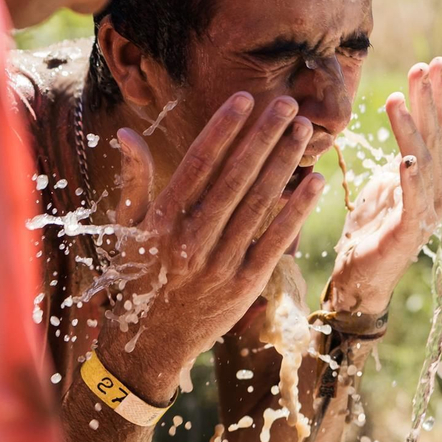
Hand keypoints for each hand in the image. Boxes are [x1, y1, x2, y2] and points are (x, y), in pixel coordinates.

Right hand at [96, 93, 326, 402]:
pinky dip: (295, 211)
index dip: (224, 129)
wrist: (150, 343)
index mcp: (161, 222)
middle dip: (263, 137)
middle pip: (234, 178)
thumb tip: (128, 134)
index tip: (246, 99)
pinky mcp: (244, 286)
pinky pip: (275, 241)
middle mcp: (190, 241)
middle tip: (287, 104)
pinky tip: (314, 182)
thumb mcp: (127, 229)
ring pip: (257, 204)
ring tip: (302, 131)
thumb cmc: (137, 276)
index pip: (198, 164)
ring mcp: (219, 265)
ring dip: (283, 164)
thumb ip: (134, 181)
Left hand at [327, 59, 441, 315]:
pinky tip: (405, 157)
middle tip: (425, 66)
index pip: (436, 129)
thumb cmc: (372, 230)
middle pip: (435, 138)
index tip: (431, 63)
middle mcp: (435, 192)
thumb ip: (407, 152)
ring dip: (411, 130)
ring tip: (397, 99)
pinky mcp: (408, 232)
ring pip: (422, 163)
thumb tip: (427, 120)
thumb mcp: (388, 182)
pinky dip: (410, 178)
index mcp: (430, 179)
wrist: (360, 280)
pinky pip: (411, 200)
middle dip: (430, 101)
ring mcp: (425, 213)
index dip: (435, 96)